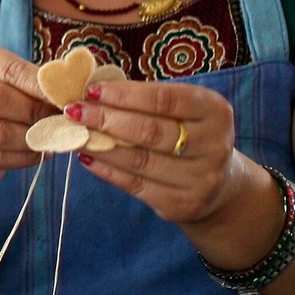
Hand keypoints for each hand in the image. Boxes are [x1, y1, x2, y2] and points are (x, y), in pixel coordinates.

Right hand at [0, 45, 52, 188]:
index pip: (8, 68)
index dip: (39, 85)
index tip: (65, 98)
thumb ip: (36, 85)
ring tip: (50, 140)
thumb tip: (71, 91)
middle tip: (59, 122)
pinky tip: (36, 154)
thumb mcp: (12, 88)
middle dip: (34, 113)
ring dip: (30, 139)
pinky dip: (22, 158)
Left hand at [67, 77, 245, 227]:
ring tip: (74, 133)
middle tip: (73, 111)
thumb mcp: (185, 111)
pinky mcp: (181, 204)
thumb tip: (94, 91)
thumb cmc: (190, 134)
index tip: (92, 90)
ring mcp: (199, 179)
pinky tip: (87, 157)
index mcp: (215, 112)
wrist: (220, 186)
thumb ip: (148, 100)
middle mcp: (213, 146)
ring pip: (139, 160)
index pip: (165, 99)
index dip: (125, 95)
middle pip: (150, 131)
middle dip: (106, 119)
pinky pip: (135, 184)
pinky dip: (107, 169)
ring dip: (100, 145)